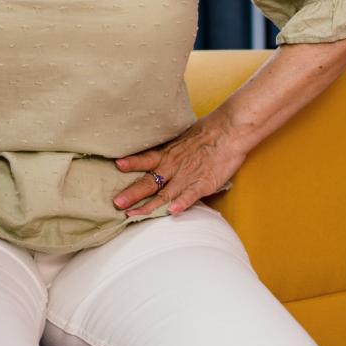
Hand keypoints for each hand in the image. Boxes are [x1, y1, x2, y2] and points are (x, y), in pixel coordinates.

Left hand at [112, 117, 247, 216]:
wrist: (230, 131)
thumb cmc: (207, 132)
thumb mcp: (182, 139)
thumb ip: (169, 151)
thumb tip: (156, 157)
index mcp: (168, 154)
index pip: (146, 159)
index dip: (132, 163)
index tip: (117, 165)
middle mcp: (174, 166)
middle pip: (149, 182)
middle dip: (132, 194)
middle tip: (116, 203)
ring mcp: (188, 176)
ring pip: (165, 195)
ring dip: (148, 206)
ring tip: (133, 215)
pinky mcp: (203, 184)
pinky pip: (190, 196)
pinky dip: (181, 204)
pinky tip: (172, 212)